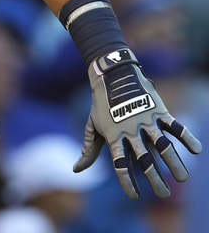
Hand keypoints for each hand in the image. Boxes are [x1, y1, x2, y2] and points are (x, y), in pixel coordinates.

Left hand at [75, 48, 200, 197]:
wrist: (112, 75)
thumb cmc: (100, 104)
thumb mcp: (92, 126)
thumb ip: (88, 150)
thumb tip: (76, 170)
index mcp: (114, 137)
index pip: (120, 165)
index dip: (127, 182)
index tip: (135, 197)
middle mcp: (131, 131)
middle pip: (144, 160)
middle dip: (155, 179)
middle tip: (163, 194)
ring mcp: (146, 121)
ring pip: (163, 146)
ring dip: (174, 163)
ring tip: (182, 178)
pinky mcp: (159, 111)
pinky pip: (175, 126)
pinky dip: (186, 137)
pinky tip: (196, 150)